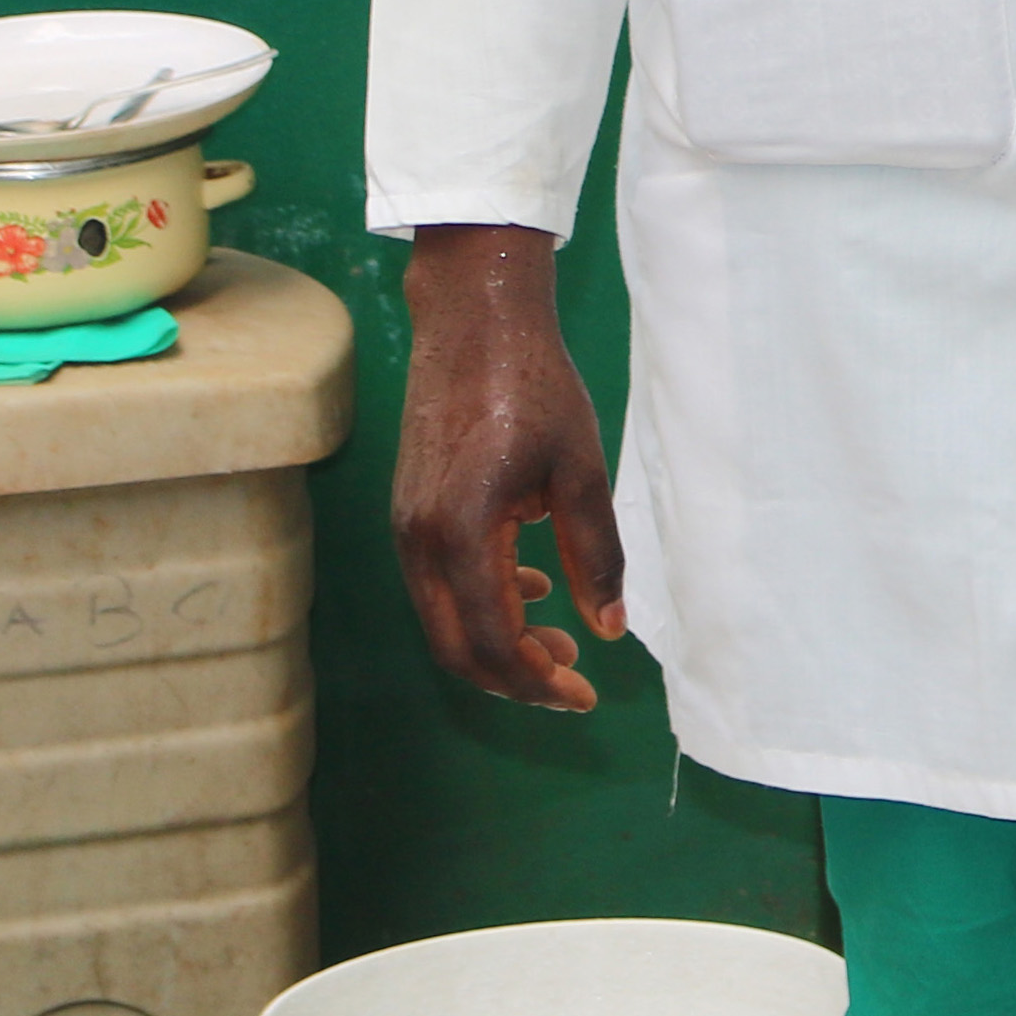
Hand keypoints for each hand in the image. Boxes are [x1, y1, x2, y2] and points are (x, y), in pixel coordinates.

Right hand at [391, 223, 628, 711]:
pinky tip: (529, 591)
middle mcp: (419, 541)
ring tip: (561, 642)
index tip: (585, 694)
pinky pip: (436, 586)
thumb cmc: (534, 385)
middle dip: (516, 678)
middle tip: (574, 681)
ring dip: (498, 646)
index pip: (493, 643)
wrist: (473, 321)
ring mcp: (405, 528)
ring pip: (443, 622)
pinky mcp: (408, 512)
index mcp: (462, 534)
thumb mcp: (580, 471)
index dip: (538, 681)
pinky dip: (479, 607)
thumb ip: (594, 554)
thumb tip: (610, 629)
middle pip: (457, 649)